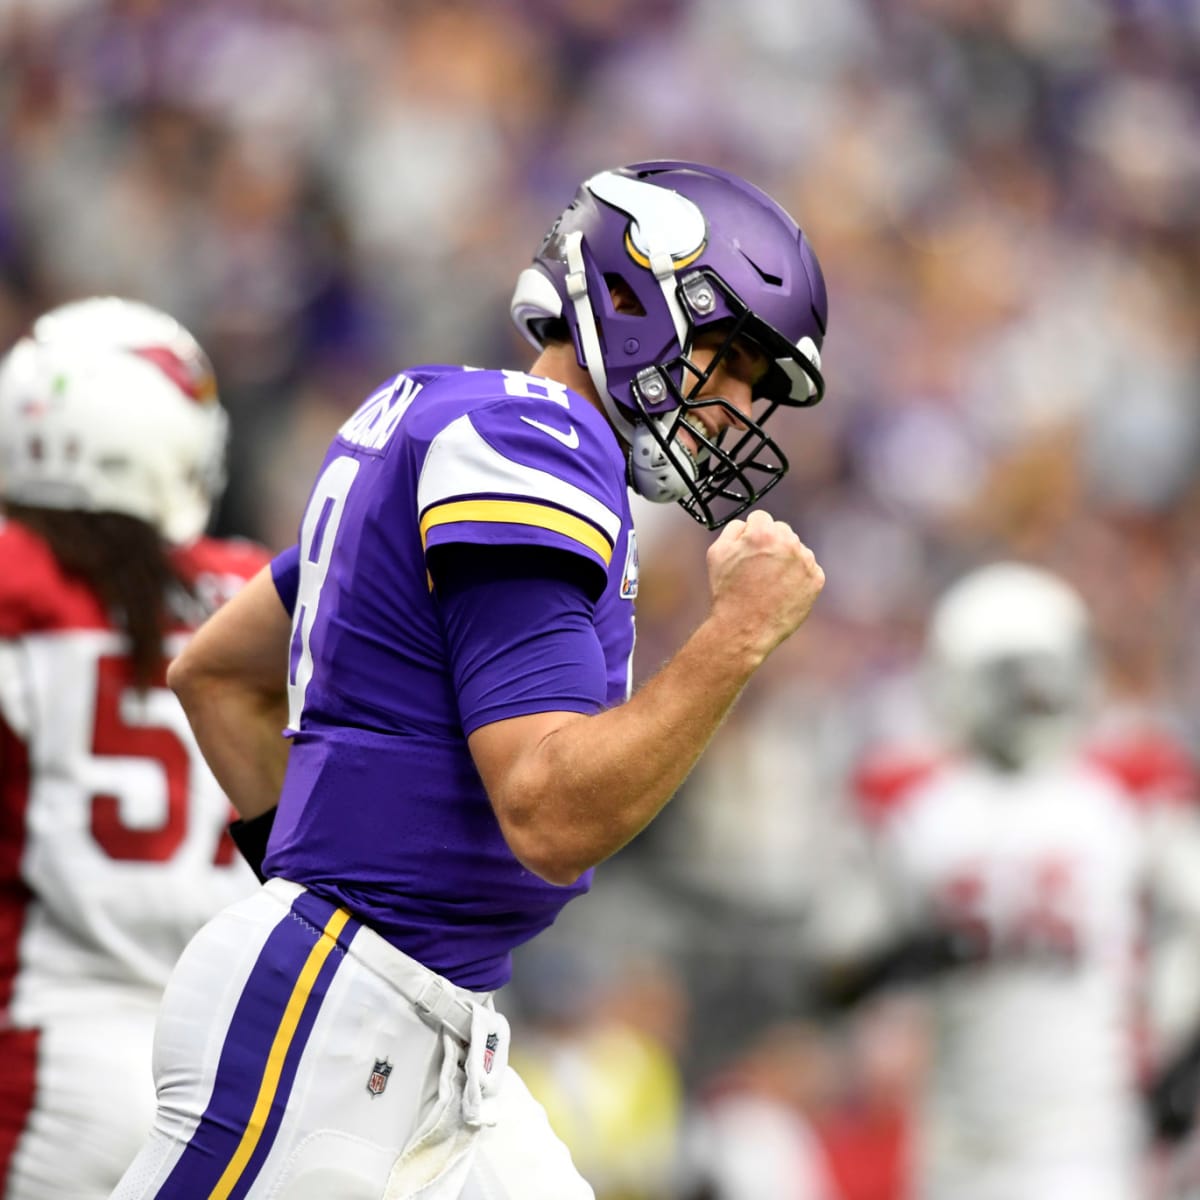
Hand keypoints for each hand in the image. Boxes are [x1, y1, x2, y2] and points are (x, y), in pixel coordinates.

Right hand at [705, 509, 824, 662]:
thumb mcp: (716, 553)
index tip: (747, 550)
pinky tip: (781, 590)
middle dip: (771, 543)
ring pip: (796, 549)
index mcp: (763, 532)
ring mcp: (805, 561)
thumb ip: (733, 529)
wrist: (745, 628)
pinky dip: (797, 576)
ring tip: (768, 582)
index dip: (751, 534)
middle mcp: (788, 542)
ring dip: (785, 559)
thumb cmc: (728, 591)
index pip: (761, 518)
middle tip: (758, 568)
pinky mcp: (816, 579)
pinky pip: (807, 568)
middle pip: (781, 530)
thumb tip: (748, 524)